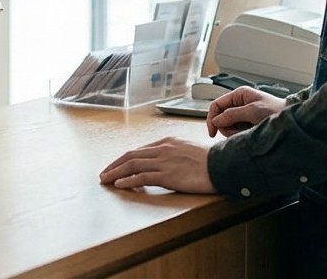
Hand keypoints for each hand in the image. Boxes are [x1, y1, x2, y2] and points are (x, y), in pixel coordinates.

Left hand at [98, 136, 215, 193]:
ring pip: (132, 165)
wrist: (222, 165)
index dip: (124, 159)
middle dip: (114, 165)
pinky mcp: (167, 174)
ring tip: (106, 180)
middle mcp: (163, 149)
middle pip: (131, 156)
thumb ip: (175, 154)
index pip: (139, 150)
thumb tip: (167, 163)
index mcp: (167, 142)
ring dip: (116, 173)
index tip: (116, 166)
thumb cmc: (210, 161)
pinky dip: (128, 180)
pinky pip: (142, 177)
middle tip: (104, 174)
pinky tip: (120, 185)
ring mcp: (164, 161)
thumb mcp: (189, 150)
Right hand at [206, 86, 287, 137]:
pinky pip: (236, 131)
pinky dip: (240, 134)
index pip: (216, 105)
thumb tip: (216, 121)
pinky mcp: (247, 123)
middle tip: (239, 131)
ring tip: (248, 131)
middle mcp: (239, 103)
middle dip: (227, 127)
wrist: (291, 120)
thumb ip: (232, 115)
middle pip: (220, 117)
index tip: (213, 132)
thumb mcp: (252, 111)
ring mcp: (242, 114)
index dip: (212, 118)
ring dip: (234, 132)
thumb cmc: (276, 111)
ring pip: (227, 126)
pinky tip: (250, 133)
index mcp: (239, 95)